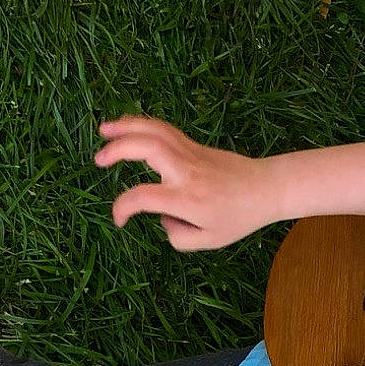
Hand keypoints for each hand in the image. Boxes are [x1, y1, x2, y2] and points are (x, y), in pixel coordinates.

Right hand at [95, 115, 278, 251]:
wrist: (266, 188)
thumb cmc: (239, 217)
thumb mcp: (209, 240)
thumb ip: (177, 236)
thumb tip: (161, 218)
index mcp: (187, 198)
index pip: (144, 196)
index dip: (123, 208)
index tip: (120, 220)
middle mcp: (186, 172)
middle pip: (147, 148)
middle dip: (118, 149)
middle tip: (98, 160)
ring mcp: (190, 154)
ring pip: (155, 130)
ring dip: (126, 126)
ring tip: (103, 129)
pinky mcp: (193, 145)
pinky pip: (164, 130)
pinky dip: (142, 125)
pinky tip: (127, 128)